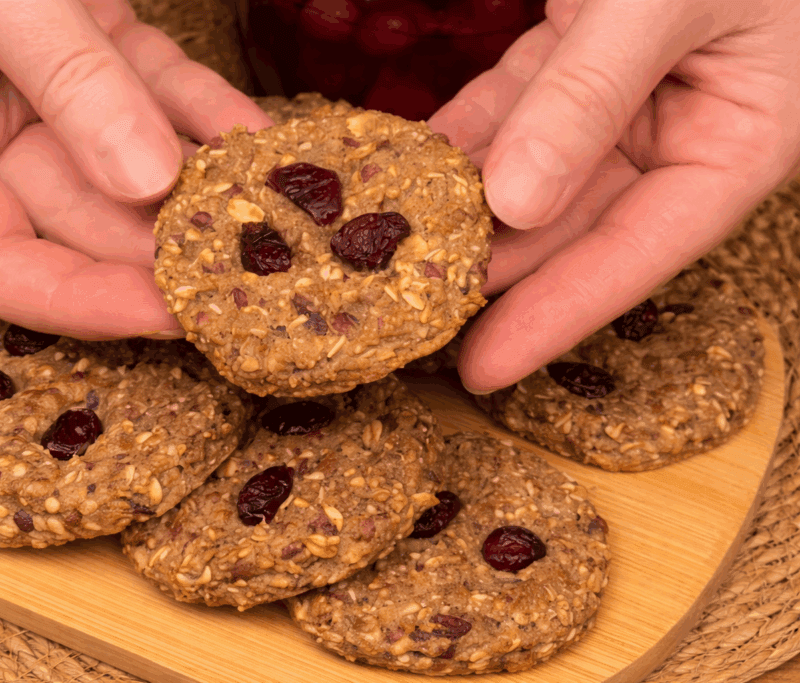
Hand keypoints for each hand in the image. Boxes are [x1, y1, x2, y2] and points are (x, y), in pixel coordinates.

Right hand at [0, 0, 271, 337]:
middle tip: (245, 281)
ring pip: (131, 162)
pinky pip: (161, 92)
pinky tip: (265, 145)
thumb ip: (64, 79)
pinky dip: (211, 115)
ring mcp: (43, 87)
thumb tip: (150, 182)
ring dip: (202, 193)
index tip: (163, 315)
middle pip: (79, 220)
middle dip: (161, 253)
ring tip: (274, 225)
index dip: (76, 301)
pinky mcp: (97, 41)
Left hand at [428, 0, 799, 390]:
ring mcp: (622, 96)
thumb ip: (592, 94)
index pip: (639, 251)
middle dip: (489, 274)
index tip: (484, 368)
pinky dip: (453, 143)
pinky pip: (504, 113)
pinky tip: (397, 176)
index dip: (559, 313)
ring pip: (528, 175)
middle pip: (571, 227)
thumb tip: (513, 201)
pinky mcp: (573, 57)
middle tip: (406, 323)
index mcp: (739, 140)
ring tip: (384, 264)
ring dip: (456, 215)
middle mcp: (680, 130)